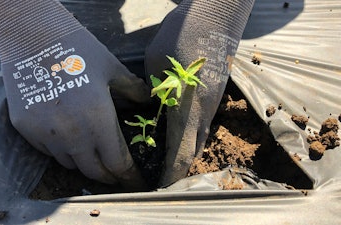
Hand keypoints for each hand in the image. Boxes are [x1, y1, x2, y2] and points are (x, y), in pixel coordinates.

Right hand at [4, 29, 148, 188]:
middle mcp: (72, 135)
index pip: (117, 163)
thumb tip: (147, 100)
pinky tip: (64, 135)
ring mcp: (46, 135)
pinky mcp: (26, 130)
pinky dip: (60, 149)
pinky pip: (48, 150)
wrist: (32, 37)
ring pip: (69, 163)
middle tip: (115, 174)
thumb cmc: (78, 50)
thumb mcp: (112, 68)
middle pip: (94, 171)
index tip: (135, 183)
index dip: (129, 176)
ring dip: (83, 162)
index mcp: (98, 121)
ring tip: (90, 152)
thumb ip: (134, 89)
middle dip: (108, 176)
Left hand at [145, 0, 253, 185]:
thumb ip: (156, 90)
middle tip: (157, 172)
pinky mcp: (214, 95)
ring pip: (198, 137)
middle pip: (193, 150)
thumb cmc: (182, 36)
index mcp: (189, 107)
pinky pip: (201, 124)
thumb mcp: (157, 63)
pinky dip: (188, 135)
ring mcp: (213, 103)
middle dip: (177, 166)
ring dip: (183, 150)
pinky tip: (173, 131)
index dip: (171, 173)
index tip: (159, 184)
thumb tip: (152, 105)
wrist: (216, 16)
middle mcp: (205, 111)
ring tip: (162, 156)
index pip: (182, 152)